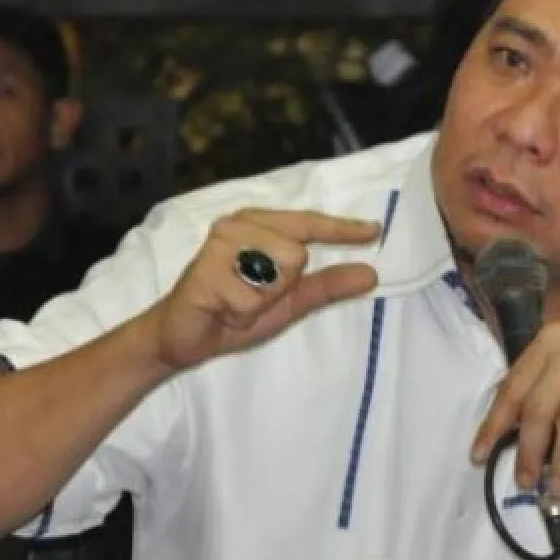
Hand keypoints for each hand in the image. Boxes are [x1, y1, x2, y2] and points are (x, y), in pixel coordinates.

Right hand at [151, 209, 380, 371]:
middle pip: (298, 254)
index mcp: (260, 224)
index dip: (342, 229)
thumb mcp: (288, 301)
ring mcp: (220, 243)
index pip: (309, 222)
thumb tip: (370, 273)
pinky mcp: (206, 269)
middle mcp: (239, 224)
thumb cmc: (234, 312)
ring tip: (236, 302)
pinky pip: (251, 299)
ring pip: (278, 273)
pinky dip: (241, 314)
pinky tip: (221, 309)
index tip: (375, 230)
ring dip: (260, 301)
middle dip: (282, 287)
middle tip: (252, 297)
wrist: (183, 337)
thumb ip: (326, 286)